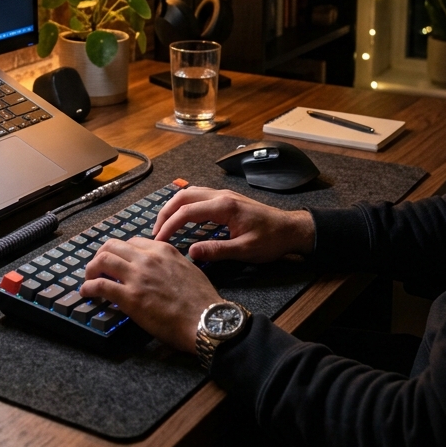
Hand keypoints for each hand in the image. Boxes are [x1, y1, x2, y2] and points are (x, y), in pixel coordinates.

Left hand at [80, 237, 221, 352]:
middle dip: (100, 255)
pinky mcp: (130, 297)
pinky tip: (86, 292)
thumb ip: (169, 264)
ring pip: (103, 260)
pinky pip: (101, 285)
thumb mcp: (187, 270)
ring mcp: (138, 276)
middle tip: (96, 266)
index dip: (120, 251)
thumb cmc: (202, 301)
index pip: (133, 241)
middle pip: (112, 245)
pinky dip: (88, 287)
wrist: (206, 320)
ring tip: (88, 278)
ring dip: (91, 269)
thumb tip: (158, 271)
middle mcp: (148, 258)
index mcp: (163, 250)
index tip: (116, 260)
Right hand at [153, 187, 315, 264]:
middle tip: (155, 232)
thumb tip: (190, 253)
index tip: (159, 240)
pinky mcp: (226, 199)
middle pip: (183, 196)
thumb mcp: (245, 250)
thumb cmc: (271, 240)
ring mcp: (223, 195)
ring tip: (164, 225)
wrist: (290, 229)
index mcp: (224, 206)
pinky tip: (182, 217)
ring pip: (189, 193)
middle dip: (165, 212)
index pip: (187, 211)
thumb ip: (217, 251)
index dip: (169, 225)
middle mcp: (220, 195)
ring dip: (174, 207)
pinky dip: (184, 205)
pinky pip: (198, 196)